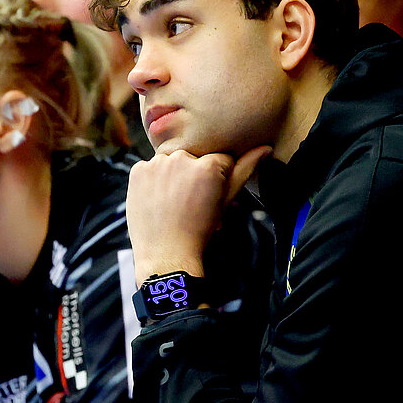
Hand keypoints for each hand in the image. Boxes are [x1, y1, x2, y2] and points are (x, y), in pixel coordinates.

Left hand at [125, 146, 268, 281]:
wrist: (166, 254)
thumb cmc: (200, 230)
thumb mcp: (226, 201)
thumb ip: (245, 170)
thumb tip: (264, 148)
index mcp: (209, 165)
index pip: (219, 159)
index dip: (217, 178)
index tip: (209, 196)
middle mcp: (182, 158)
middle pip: (193, 157)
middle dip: (193, 173)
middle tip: (189, 201)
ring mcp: (157, 163)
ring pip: (171, 160)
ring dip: (172, 174)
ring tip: (172, 201)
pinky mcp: (137, 170)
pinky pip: (149, 167)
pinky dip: (152, 180)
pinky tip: (156, 199)